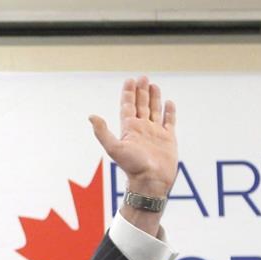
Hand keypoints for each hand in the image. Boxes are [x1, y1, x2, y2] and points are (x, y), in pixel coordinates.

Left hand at [89, 76, 177, 198]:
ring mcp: (155, 133)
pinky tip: (169, 102)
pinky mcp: (168, 139)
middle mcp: (141, 129)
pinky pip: (169, 121)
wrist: (151, 182)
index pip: (127, 106)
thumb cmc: (132, 167)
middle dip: (141, 91)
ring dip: (154, 98)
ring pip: (154, 110)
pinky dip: (169, 111)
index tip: (130, 80)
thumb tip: (91, 116)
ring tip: (154, 85)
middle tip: (142, 77)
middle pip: (141, 105)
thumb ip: (102, 132)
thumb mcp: (114, 148)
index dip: (128, 93)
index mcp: (129, 129)